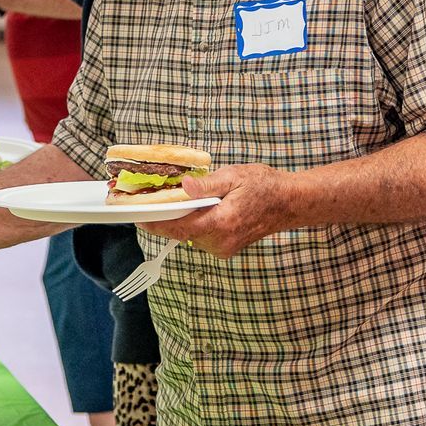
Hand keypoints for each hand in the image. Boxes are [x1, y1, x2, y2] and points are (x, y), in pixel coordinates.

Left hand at [147, 165, 298, 258]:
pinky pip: (199, 237)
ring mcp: (223, 248)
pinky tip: (194, 210)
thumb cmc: (264, 186)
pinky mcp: (224, 249)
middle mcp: (221, 241)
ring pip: (188, 236)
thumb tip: (184, 186)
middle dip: (164, 218)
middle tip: (148, 202)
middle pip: (181, 232)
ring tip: (174, 202)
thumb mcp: (234, 176)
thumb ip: (207, 185)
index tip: (137, 216)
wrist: (288, 203)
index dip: (156, 222)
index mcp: (222, 223)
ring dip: (179, 220)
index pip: (180, 227)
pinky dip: (191, 224)